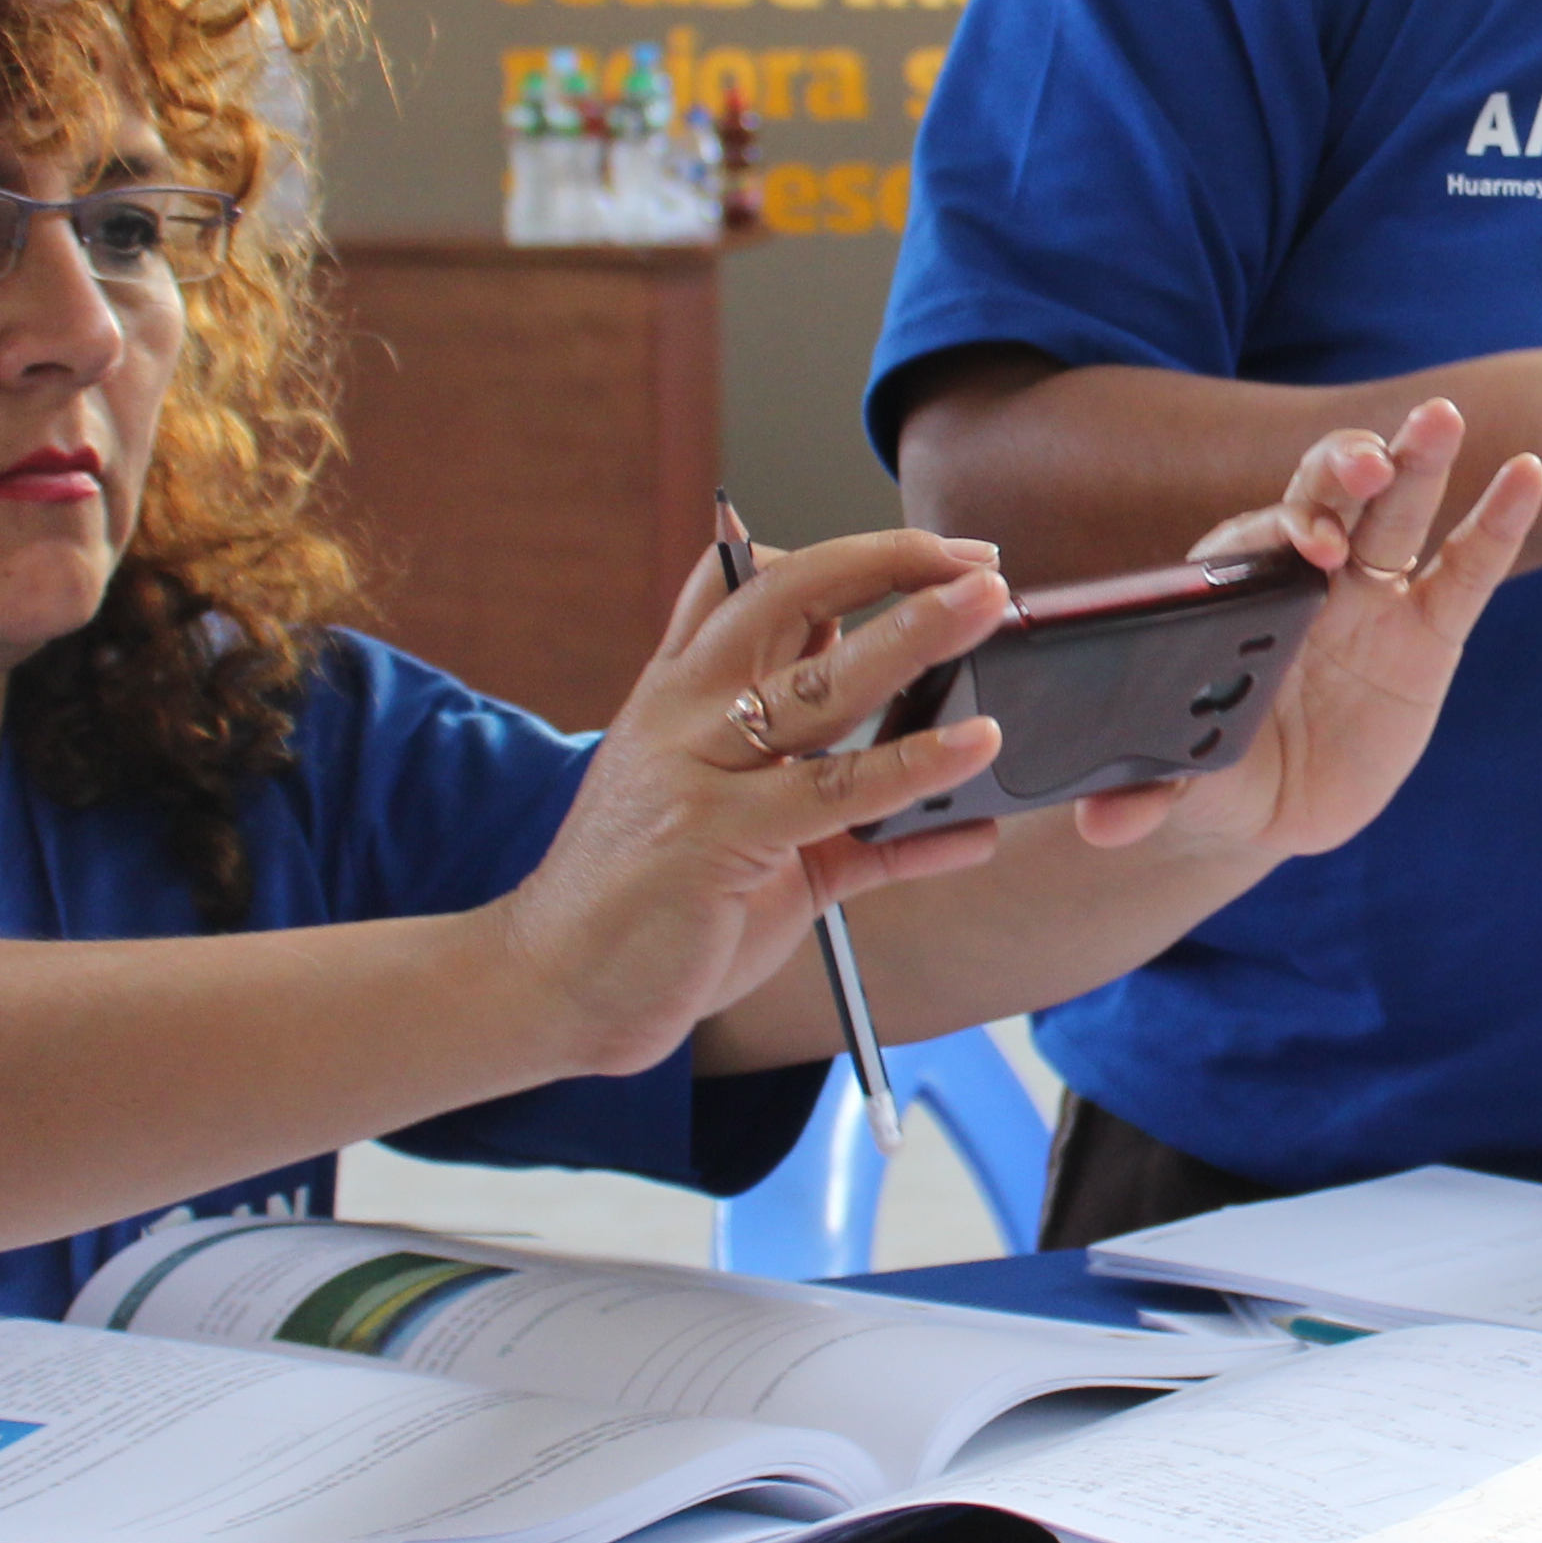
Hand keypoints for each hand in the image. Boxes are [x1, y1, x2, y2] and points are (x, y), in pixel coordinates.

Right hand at [491, 528, 1023, 1069]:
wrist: (552, 986)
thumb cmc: (646, 899)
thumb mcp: (731, 817)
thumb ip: (836, 791)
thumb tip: (950, 781)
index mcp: (678, 692)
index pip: (751, 580)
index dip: (851, 556)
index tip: (937, 556)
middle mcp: (684, 714)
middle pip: (790, 599)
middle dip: (891, 567)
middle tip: (980, 565)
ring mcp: (699, 773)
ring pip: (821, 684)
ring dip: (912, 636)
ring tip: (989, 608)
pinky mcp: (719, 842)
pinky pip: (837, 792)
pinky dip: (915, 768)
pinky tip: (976, 749)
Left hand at [1066, 399, 1541, 858]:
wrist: (1273, 802)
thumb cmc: (1216, 770)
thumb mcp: (1184, 786)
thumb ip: (1151, 793)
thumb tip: (1102, 825)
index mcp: (1239, 594)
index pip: (1262, 543)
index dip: (1287, 535)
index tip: (1313, 550)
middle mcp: (1306, 578)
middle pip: (1329, 500)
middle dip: (1346, 471)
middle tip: (1369, 461)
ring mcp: (1371, 597)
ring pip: (1398, 514)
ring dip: (1419, 461)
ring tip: (1441, 418)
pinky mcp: (1428, 631)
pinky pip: (1466, 570)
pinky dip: (1498, 521)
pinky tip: (1527, 475)